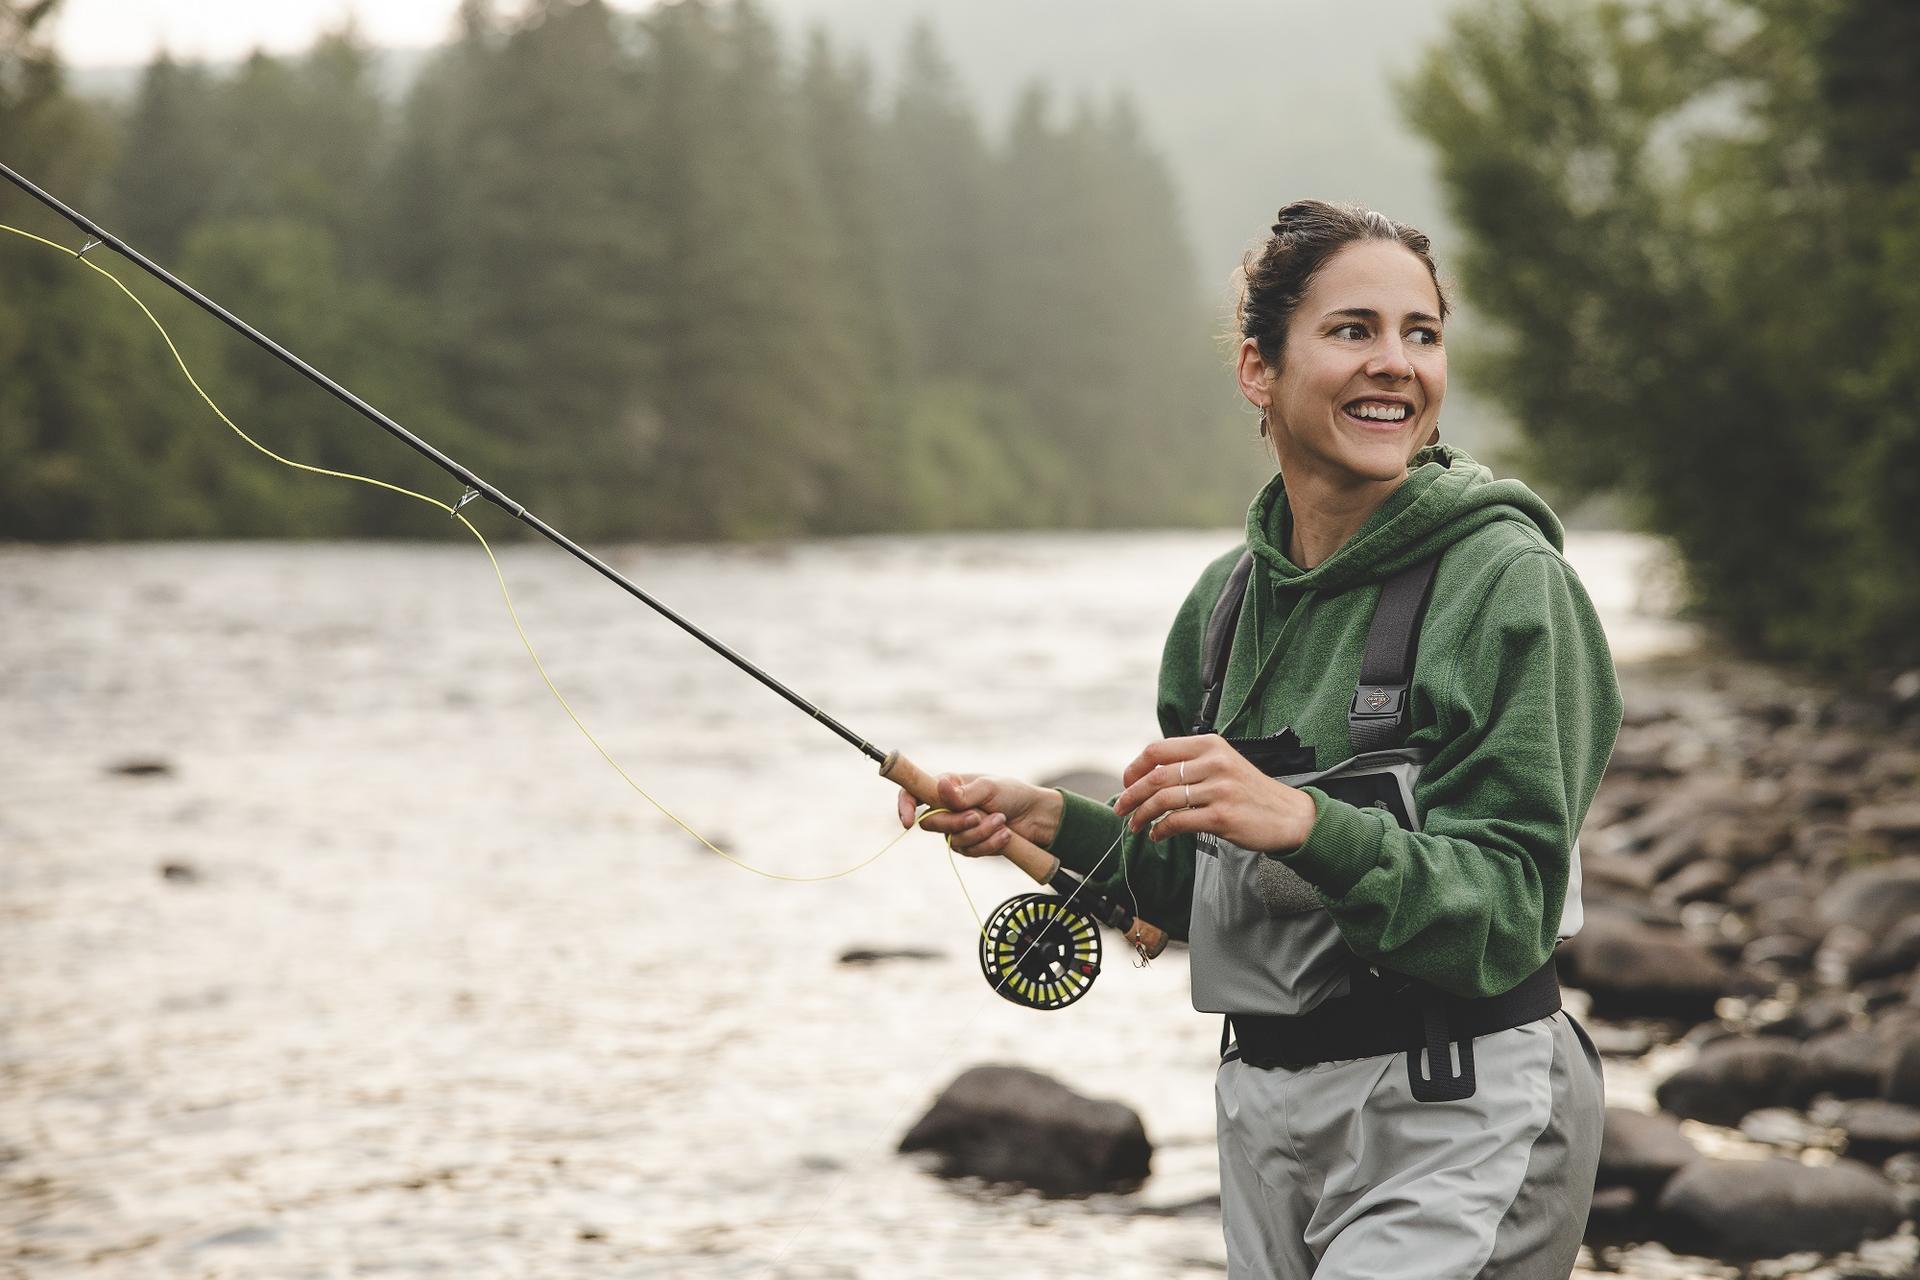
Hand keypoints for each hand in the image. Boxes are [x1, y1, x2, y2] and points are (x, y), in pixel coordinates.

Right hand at [896, 773, 1063, 857]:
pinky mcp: (971, 845)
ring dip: (980, 833)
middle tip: (978, 816)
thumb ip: (964, 792)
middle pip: (932, 823)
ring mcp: (958, 828)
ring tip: (1001, 821)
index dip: (904, 806)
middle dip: (955, 823)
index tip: (907, 821)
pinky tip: (1005, 835)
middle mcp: (948, 808)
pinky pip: (971, 851)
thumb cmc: (1012, 793)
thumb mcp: (989, 788)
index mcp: (947, 786)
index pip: (914, 793)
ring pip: (954, 840)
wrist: (1035, 816)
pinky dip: (989, 843)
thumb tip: (940, 787)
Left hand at [1113, 734, 1315, 852]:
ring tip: (1135, 825)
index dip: (1135, 768)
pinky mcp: (1221, 816)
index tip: (1127, 784)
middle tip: (1121, 808)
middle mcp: (1214, 763)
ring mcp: (1218, 789)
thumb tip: (1148, 775)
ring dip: (1142, 815)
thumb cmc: (1251, 792)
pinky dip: (1160, 830)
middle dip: (1131, 795)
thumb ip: (1191, 764)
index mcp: (1211, 745)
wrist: (1289, 815)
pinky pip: (1178, 822)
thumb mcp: (1223, 764)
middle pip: (1156, 776)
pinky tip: (1157, 835)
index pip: (1158, 750)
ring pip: (1163, 800)